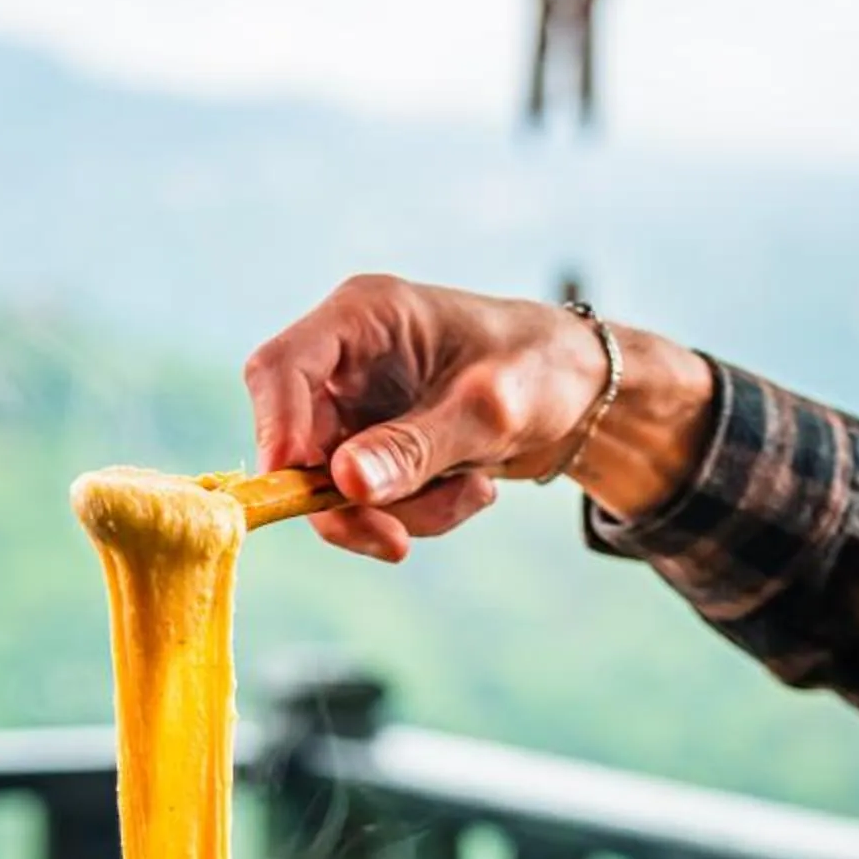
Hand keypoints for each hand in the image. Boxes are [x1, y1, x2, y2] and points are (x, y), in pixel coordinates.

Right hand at [244, 277, 606, 562]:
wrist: (583, 393)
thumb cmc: (541, 371)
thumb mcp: (485, 412)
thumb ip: (414, 448)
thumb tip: (344, 483)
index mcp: (364, 317)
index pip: (280, 368)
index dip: (275, 430)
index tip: (300, 489)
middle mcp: (347, 359)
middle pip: (297, 444)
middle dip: (348, 502)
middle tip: (396, 541)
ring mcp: (358, 406)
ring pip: (334, 487)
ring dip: (400, 511)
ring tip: (471, 493)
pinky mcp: (374, 446)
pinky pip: (369, 502)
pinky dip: (417, 513)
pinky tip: (470, 488)